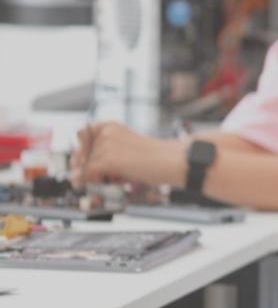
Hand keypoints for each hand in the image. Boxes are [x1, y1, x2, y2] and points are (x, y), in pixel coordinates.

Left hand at [71, 122, 185, 187]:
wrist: (172, 161)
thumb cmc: (154, 158)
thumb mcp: (123, 151)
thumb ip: (101, 157)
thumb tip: (75, 173)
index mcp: (111, 126)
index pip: (82, 134)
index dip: (83, 149)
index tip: (88, 159)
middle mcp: (106, 132)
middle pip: (80, 153)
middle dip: (87, 165)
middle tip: (104, 172)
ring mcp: (106, 145)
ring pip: (84, 166)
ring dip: (95, 175)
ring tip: (118, 175)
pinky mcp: (107, 159)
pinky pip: (87, 174)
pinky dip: (94, 181)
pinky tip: (111, 180)